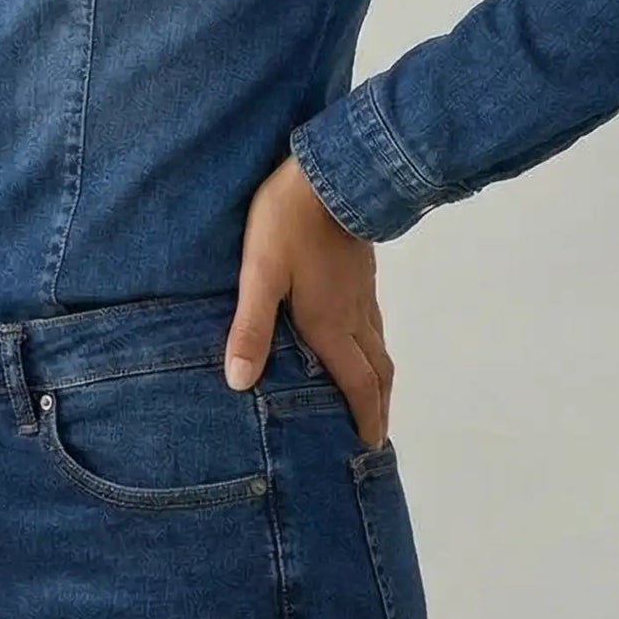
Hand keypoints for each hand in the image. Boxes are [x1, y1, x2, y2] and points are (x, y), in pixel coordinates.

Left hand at [224, 153, 392, 448]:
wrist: (330, 173)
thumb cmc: (288, 224)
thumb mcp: (259, 274)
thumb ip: (251, 327)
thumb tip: (239, 382)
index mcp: (330, 325)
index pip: (357, 383)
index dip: (365, 417)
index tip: (370, 445)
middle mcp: (353, 315)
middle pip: (378, 371)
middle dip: (379, 406)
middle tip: (376, 434)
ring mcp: (362, 292)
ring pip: (379, 345)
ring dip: (379, 378)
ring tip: (372, 395)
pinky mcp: (362, 271)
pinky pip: (374, 322)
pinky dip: (374, 346)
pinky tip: (360, 339)